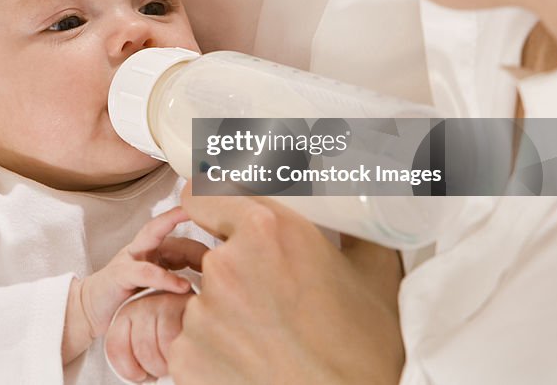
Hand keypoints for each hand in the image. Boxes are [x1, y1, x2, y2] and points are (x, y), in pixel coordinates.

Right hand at [63, 207, 206, 363]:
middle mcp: (142, 248)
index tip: (227, 242)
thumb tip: (211, 285)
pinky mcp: (120, 274)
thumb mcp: (158, 287)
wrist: (90, 309)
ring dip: (177, 240)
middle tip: (211, 208)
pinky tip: (183, 286)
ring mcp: (130, 257)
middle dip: (184, 212)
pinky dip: (165, 278)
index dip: (204, 243)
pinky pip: (145, 271)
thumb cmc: (126, 296)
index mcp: (154, 251)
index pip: (182, 240)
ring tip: (205, 250)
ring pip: (154, 237)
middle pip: (164, 224)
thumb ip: (179, 281)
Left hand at [170, 185, 403, 384]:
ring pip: (201, 301)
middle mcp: (225, 266)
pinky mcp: (185, 356)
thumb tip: (346, 208)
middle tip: (274, 300)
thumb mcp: (371, 267)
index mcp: (266, 230)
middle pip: (210, 256)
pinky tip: (251, 361)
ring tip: (269, 338)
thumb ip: (347, 226)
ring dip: (226, 314)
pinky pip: (190, 340)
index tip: (216, 219)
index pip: (201, 196)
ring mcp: (201, 313)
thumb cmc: (368, 348)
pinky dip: (213, 351)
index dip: (210, 208)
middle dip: (237, 273)